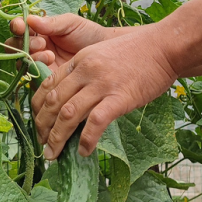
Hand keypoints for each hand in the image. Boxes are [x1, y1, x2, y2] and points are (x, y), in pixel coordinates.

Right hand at [5, 14, 113, 67]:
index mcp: (39, 31)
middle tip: (42, 43)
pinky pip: (33, 76)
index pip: (20, 28)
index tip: (21, 26)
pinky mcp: (45, 78)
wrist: (103, 52)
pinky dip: (37, 70)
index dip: (17, 27)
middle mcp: (35, 47)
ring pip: (22, 61)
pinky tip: (50, 65)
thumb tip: (29, 19)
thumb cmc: (88, 34)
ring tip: (49, 55)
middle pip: (15, 46)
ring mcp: (39, 63)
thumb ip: (51, 23)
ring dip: (32, 57)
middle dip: (24, 44)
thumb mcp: (70, 23)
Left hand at [32, 25, 177, 158]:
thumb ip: (86, 72)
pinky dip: (86, 140)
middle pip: (53, 102)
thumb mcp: (103, 53)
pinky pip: (95, 123)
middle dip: (42, 126)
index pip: (48, 85)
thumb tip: (74, 97)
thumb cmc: (138, 52)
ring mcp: (102, 84)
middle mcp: (85, 71)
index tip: (36, 123)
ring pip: (68, 114)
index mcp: (79, 60)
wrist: (165, 47)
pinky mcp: (119, 98)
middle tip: (40, 144)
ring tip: (52, 154)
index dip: (36, 108)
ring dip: (57, 138)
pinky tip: (83, 151)